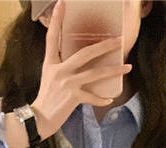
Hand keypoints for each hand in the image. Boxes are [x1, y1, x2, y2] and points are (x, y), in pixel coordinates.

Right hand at [31, 0, 131, 138]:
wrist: (38, 119)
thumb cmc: (46, 99)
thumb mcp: (49, 77)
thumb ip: (61, 67)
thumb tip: (79, 62)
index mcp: (51, 63)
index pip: (53, 37)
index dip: (57, 19)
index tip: (62, 3)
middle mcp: (59, 70)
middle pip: (85, 53)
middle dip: (104, 46)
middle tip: (119, 40)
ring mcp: (67, 83)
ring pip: (95, 73)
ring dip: (113, 70)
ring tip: (127, 67)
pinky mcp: (72, 97)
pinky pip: (92, 97)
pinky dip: (101, 99)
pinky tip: (109, 99)